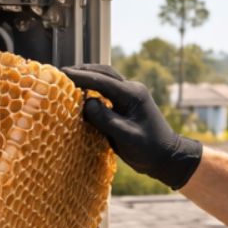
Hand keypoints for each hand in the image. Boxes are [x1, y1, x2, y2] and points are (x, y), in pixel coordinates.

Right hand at [62, 64, 202, 189]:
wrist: (167, 156)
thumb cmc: (148, 149)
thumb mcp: (125, 137)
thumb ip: (105, 119)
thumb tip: (86, 102)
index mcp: (132, 95)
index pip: (102, 81)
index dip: (81, 77)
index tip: (62, 74)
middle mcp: (132, 89)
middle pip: (104, 73)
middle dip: (82, 71)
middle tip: (61, 73)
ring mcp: (131, 95)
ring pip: (106, 78)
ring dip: (88, 76)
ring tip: (68, 78)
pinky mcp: (127, 103)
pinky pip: (108, 90)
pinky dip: (94, 86)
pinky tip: (82, 91)